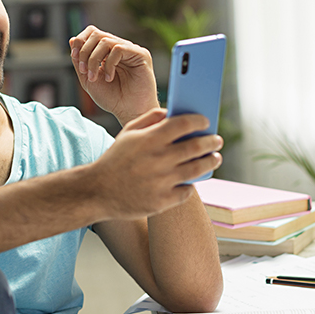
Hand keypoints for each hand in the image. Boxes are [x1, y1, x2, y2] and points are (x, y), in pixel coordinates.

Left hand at [69, 26, 158, 124]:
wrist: (129, 112)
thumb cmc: (112, 99)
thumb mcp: (88, 79)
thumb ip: (79, 61)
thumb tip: (73, 40)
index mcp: (107, 51)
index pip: (92, 33)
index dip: (80, 41)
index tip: (75, 58)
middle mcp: (119, 47)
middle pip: (96, 34)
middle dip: (85, 52)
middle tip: (84, 71)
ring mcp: (130, 50)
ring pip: (105, 41)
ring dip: (94, 60)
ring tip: (95, 77)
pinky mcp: (141, 55)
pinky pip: (118, 49)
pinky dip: (109, 64)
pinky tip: (109, 77)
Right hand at [90, 108, 222, 220]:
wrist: (97, 191)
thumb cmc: (115, 159)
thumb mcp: (127, 133)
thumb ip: (149, 119)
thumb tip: (171, 112)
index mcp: (150, 139)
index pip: (183, 124)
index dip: (199, 121)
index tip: (206, 122)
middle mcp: (158, 159)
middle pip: (196, 147)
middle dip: (211, 142)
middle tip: (217, 140)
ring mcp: (161, 182)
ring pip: (197, 169)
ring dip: (211, 162)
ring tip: (215, 158)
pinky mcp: (162, 201)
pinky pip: (186, 191)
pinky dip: (192, 184)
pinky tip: (193, 179)